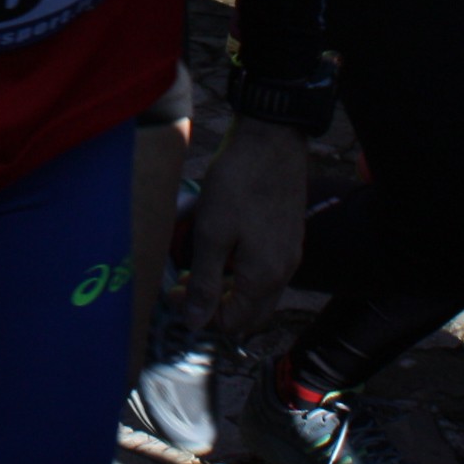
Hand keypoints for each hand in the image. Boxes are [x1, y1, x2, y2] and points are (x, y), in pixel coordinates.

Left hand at [182, 116, 308, 338]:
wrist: (272, 139)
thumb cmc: (238, 182)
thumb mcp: (211, 233)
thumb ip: (204, 281)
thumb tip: (194, 323)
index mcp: (264, 277)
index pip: (233, 323)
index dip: (201, 315)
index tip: (174, 291)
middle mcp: (284, 272)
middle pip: (249, 314)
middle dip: (215, 307)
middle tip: (184, 285)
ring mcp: (290, 254)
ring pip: (258, 293)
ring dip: (227, 290)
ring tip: (196, 268)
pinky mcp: (288, 237)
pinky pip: (266, 272)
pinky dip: (241, 273)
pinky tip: (220, 251)